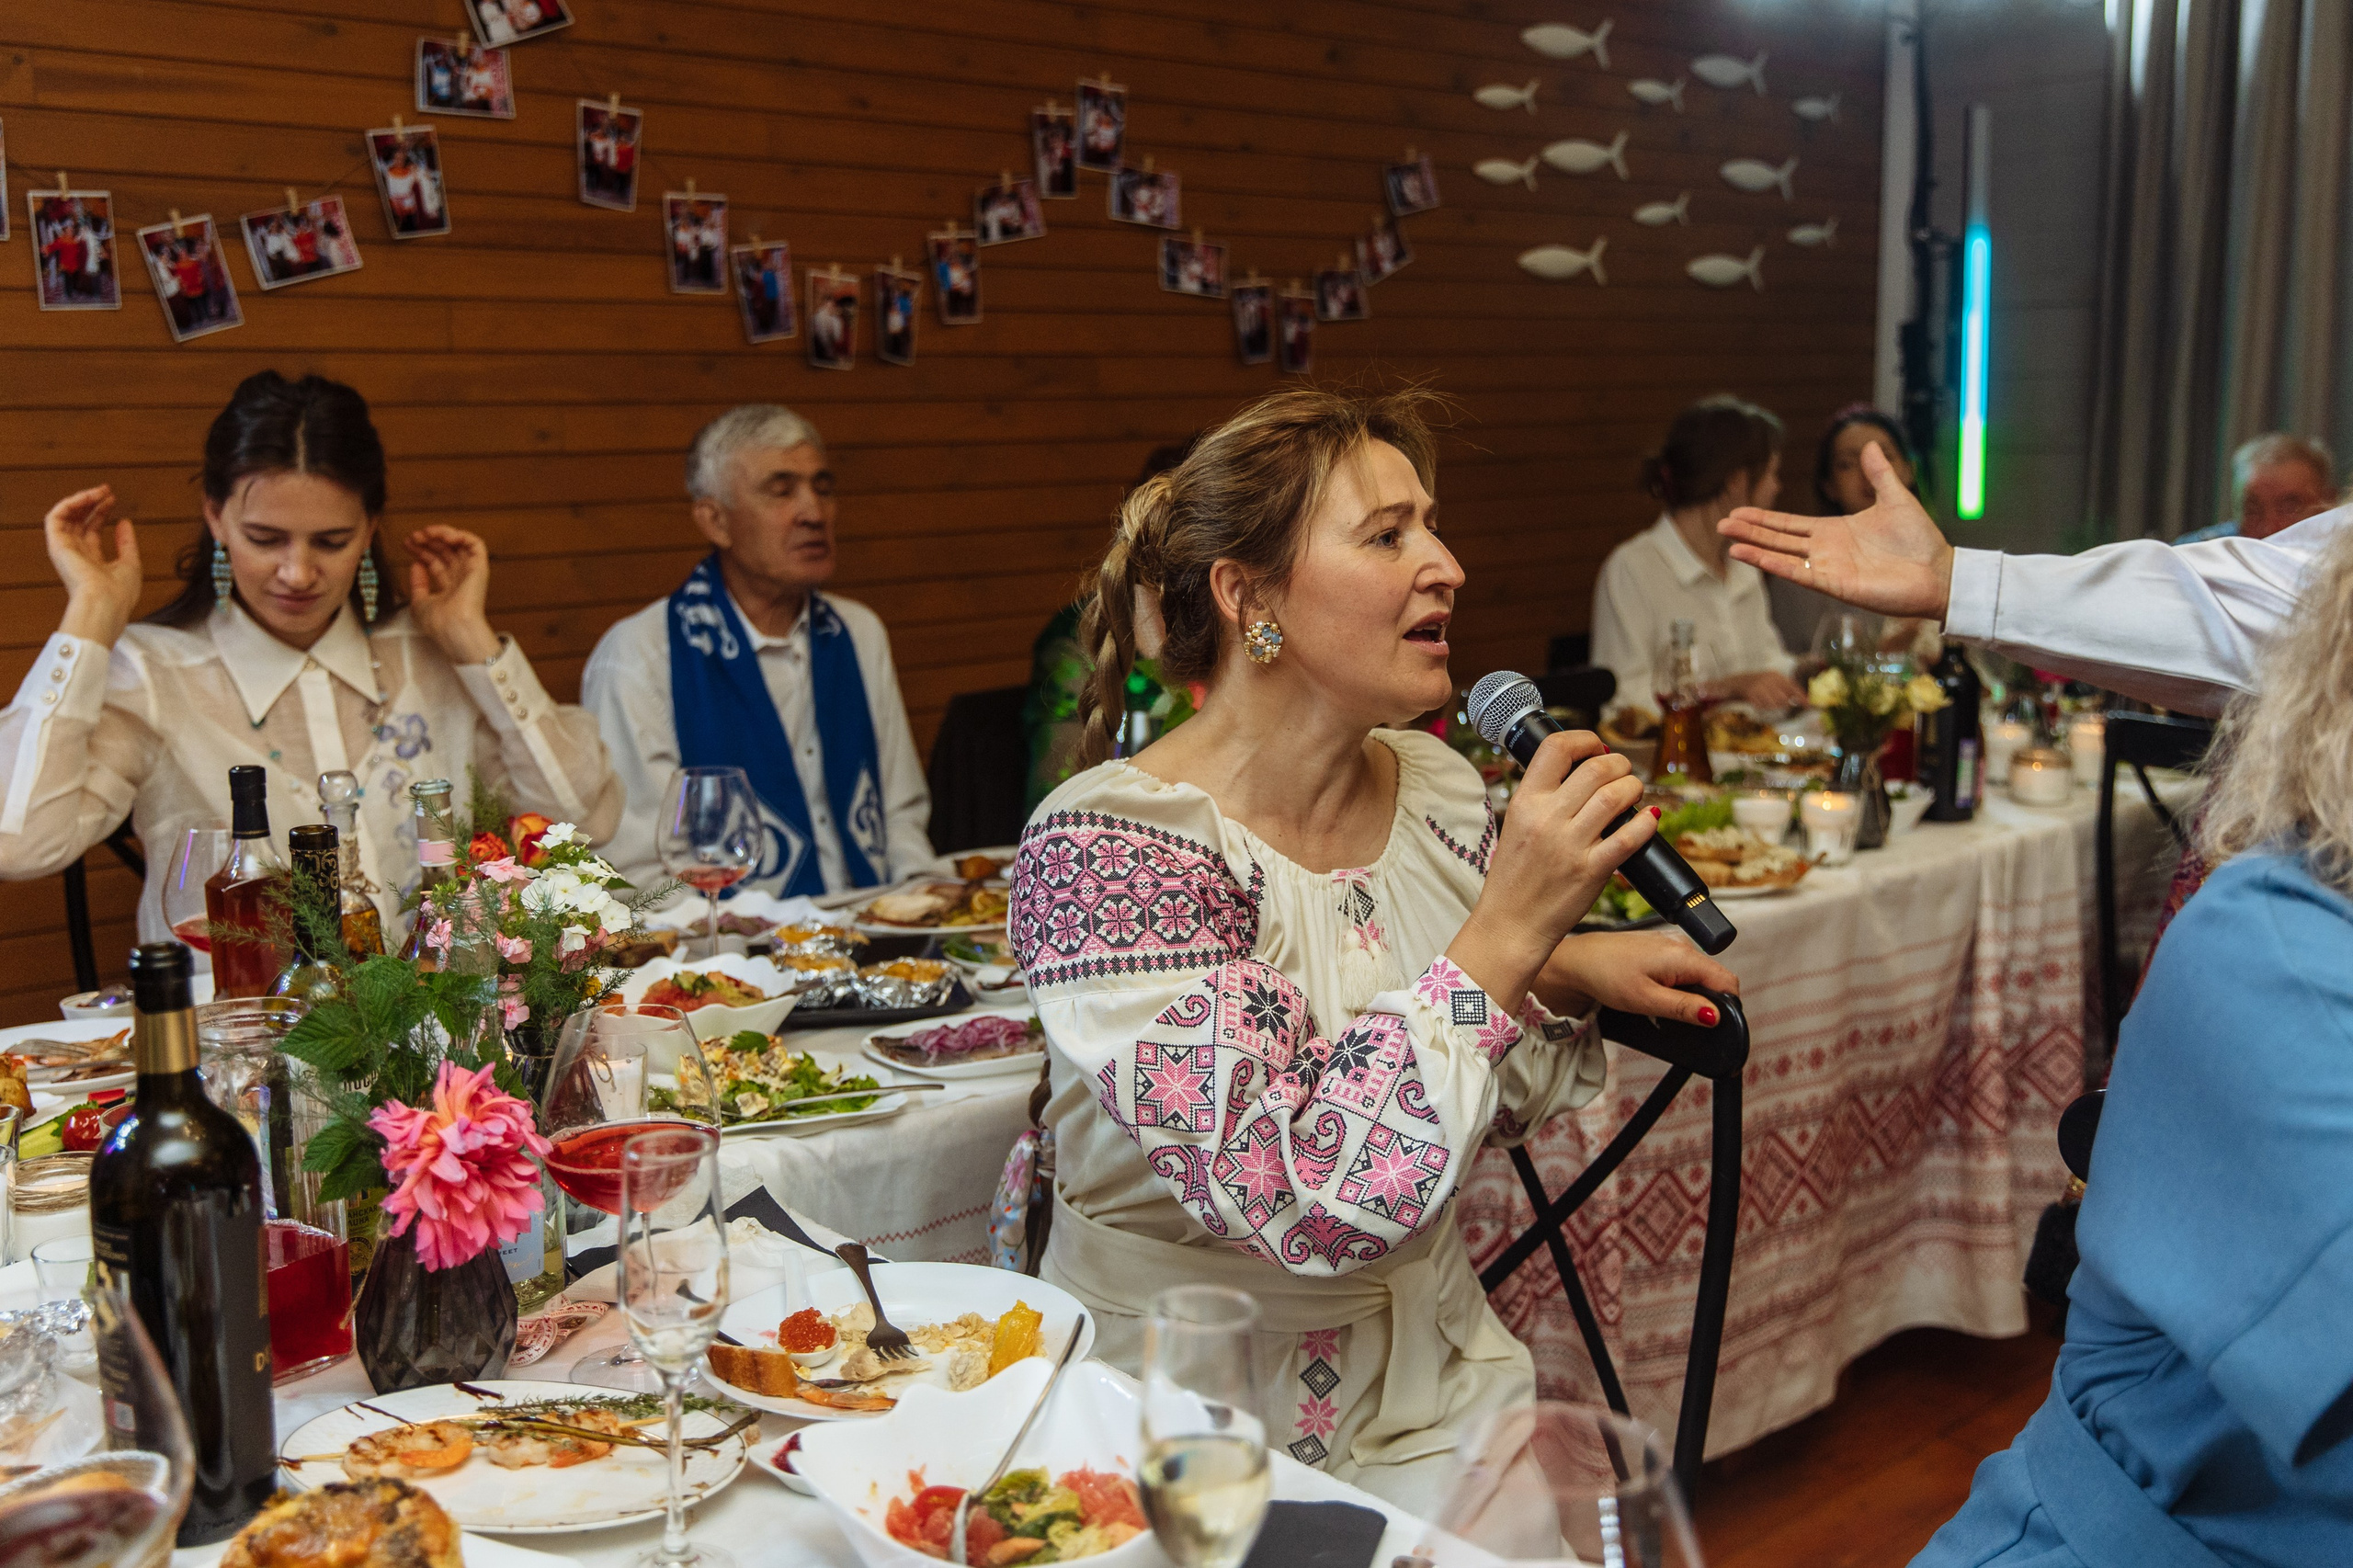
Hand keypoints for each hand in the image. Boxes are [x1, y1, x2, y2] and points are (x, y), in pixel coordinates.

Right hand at [47, 486, 142, 646]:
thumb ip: (126, 542)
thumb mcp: (130, 563)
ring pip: (66, 516)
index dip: (101, 512)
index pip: (92, 530)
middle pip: (78, 521)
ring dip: (81, 500)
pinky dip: (70, 504)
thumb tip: (125, 521)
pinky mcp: (56, 545)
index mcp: (91, 561)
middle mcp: (75, 554)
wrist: (106, 604)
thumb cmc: (120, 592)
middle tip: (107, 490)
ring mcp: (64, 549)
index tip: (114, 499)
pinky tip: (87, 498)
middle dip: (92, 503)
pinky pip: (55, 517)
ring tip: (99, 491)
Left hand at [404, 526, 500, 662]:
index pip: (435, 562)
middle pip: (445, 551)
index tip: (407, 544)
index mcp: (449, 587)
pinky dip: (461, 535)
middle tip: (414, 536)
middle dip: (428, 540)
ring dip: (442, 533)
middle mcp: (460, 578)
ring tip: (426, 532)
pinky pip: (476, 544)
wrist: (452, 628)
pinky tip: (444, 536)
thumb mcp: (418, 602)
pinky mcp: (479, 567)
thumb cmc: (438, 623)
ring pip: (460, 544)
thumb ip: (417, 583)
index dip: (421, 550)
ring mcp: (470, 572)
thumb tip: (416, 565)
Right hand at [1448, 730, 1654, 1006]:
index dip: (1584, 740)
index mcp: (1524, 803)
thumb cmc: (1513, 880)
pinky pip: (1629, 837)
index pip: (1555, 749)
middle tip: (1623, 771)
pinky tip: (1648, 819)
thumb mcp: (1515, 827)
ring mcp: (1570, 845)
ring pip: (1616, 796)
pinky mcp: (1592, 871)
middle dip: (1619, 764)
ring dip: (1633, 787)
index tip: (1596, 747)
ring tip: (1634, 792)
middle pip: (1596, 769)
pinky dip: (1645, 822)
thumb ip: (1542, 801)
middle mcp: (1547, 819)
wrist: (1510, 926)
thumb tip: (1578, 775)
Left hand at [1534, 929, 1738, 1027]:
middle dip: (1703, 1003)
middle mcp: (1682, 945)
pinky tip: (1654, 992)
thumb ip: (1684, 1008)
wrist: (1578, 961)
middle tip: (1675, 1016)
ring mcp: (1671, 944)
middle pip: (1713, 979)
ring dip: (1687, 994)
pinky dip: (1675, 985)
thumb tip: (1715, 1016)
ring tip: (1660, 1004)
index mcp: (1684, 955)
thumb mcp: (1646, 1000)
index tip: (1711, 1025)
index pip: (1727, 981)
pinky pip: (1681, 969)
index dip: (1726, 1007)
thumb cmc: (1606, 976)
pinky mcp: (1661, 948)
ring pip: (1697, 976)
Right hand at [1713, 670, 1805, 710]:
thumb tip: (1802, 700)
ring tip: (1767, 702)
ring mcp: (1759, 687)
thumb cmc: (1760, 684)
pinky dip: (1762, 707)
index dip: (1801, 696)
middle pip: (1783, 699)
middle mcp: (1769, 680)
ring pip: (1773, 704)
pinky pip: (1762, 706)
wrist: (1738, 681)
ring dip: (1772, 706)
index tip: (1808, 705)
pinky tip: (1759, 703)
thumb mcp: (1773, 682)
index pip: (1792, 687)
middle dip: (1784, 704)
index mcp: (1776, 676)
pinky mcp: (1751, 694)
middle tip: (1779, 703)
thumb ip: (1786, 690)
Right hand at [1719, 441, 1955, 617]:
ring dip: (1753, 547)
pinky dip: (1770, 563)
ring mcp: (1826, 568)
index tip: (1738, 511)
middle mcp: (1824, 550)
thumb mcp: (1896, 498)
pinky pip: (1795, 572)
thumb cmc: (1920, 541)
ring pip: (1780, 555)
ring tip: (1726, 539)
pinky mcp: (1832, 584)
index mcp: (1834, 531)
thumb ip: (1878, 475)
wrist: (1938, 572)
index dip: (1764, 518)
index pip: (1789, 524)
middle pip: (1777, 538)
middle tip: (1721, 523)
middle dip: (1749, 530)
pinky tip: (1748, 555)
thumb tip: (1870, 444)